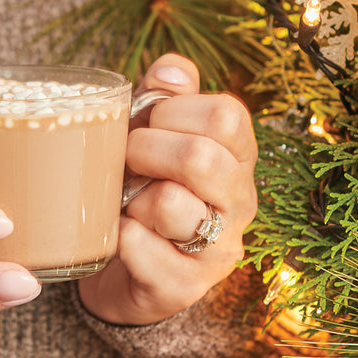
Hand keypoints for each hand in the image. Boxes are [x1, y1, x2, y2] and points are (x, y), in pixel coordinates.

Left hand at [78, 55, 257, 324]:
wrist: (126, 271)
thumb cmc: (144, 186)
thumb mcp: (156, 133)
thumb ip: (165, 94)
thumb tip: (169, 70)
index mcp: (239, 158)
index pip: (227, 115)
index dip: (175, 111)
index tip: (148, 123)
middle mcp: (239, 204)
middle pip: (202, 158)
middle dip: (146, 150)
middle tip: (126, 159)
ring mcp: (217, 250)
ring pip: (170, 205)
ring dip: (132, 197)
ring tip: (126, 202)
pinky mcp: (184, 287)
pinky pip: (142, 250)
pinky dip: (118, 236)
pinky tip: (118, 234)